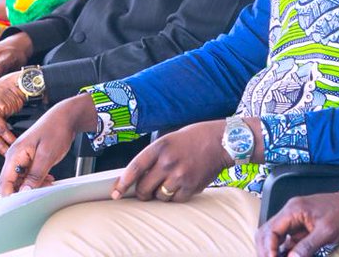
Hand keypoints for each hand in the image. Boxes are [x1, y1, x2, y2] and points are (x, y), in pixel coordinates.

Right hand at [0, 93, 97, 195]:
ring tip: (48, 182)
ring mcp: (21, 157)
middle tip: (40, 191)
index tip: (22, 203)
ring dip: (32, 185)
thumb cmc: (56, 130)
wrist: (65, 117)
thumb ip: (35, 174)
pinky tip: (48, 178)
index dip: (10, 195)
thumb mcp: (47, 154)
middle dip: (23, 191)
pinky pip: (28, 174)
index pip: (4, 182)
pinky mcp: (29, 158)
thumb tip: (25, 191)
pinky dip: (37, 179)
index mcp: (15, 154)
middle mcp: (15, 156)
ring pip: (21, 180)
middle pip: (11, 183)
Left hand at [108, 120, 231, 203]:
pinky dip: (175, 197)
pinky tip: (181, 185)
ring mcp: (180, 175)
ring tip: (169, 183)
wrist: (222, 141)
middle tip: (145, 191)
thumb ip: (154, 156)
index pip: (135, 168)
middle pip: (144, 188)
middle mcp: (168, 161)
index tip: (116, 192)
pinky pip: (175, 200)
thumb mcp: (170, 139)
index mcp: (160, 146)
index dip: (123, 182)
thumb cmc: (195, 138)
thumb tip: (139, 177)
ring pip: (159, 196)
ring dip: (160, 194)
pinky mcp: (191, 186)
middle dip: (142, 193)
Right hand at [256, 183, 338, 256]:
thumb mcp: (326, 232)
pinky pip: (289, 241)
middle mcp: (291, 213)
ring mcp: (297, 220)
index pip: (270, 230)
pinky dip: (286, 251)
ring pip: (276, 238)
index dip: (268, 249)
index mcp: (293, 209)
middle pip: (268, 233)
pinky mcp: (304, 228)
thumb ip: (306, 247)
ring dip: (275, 251)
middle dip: (266, 250)